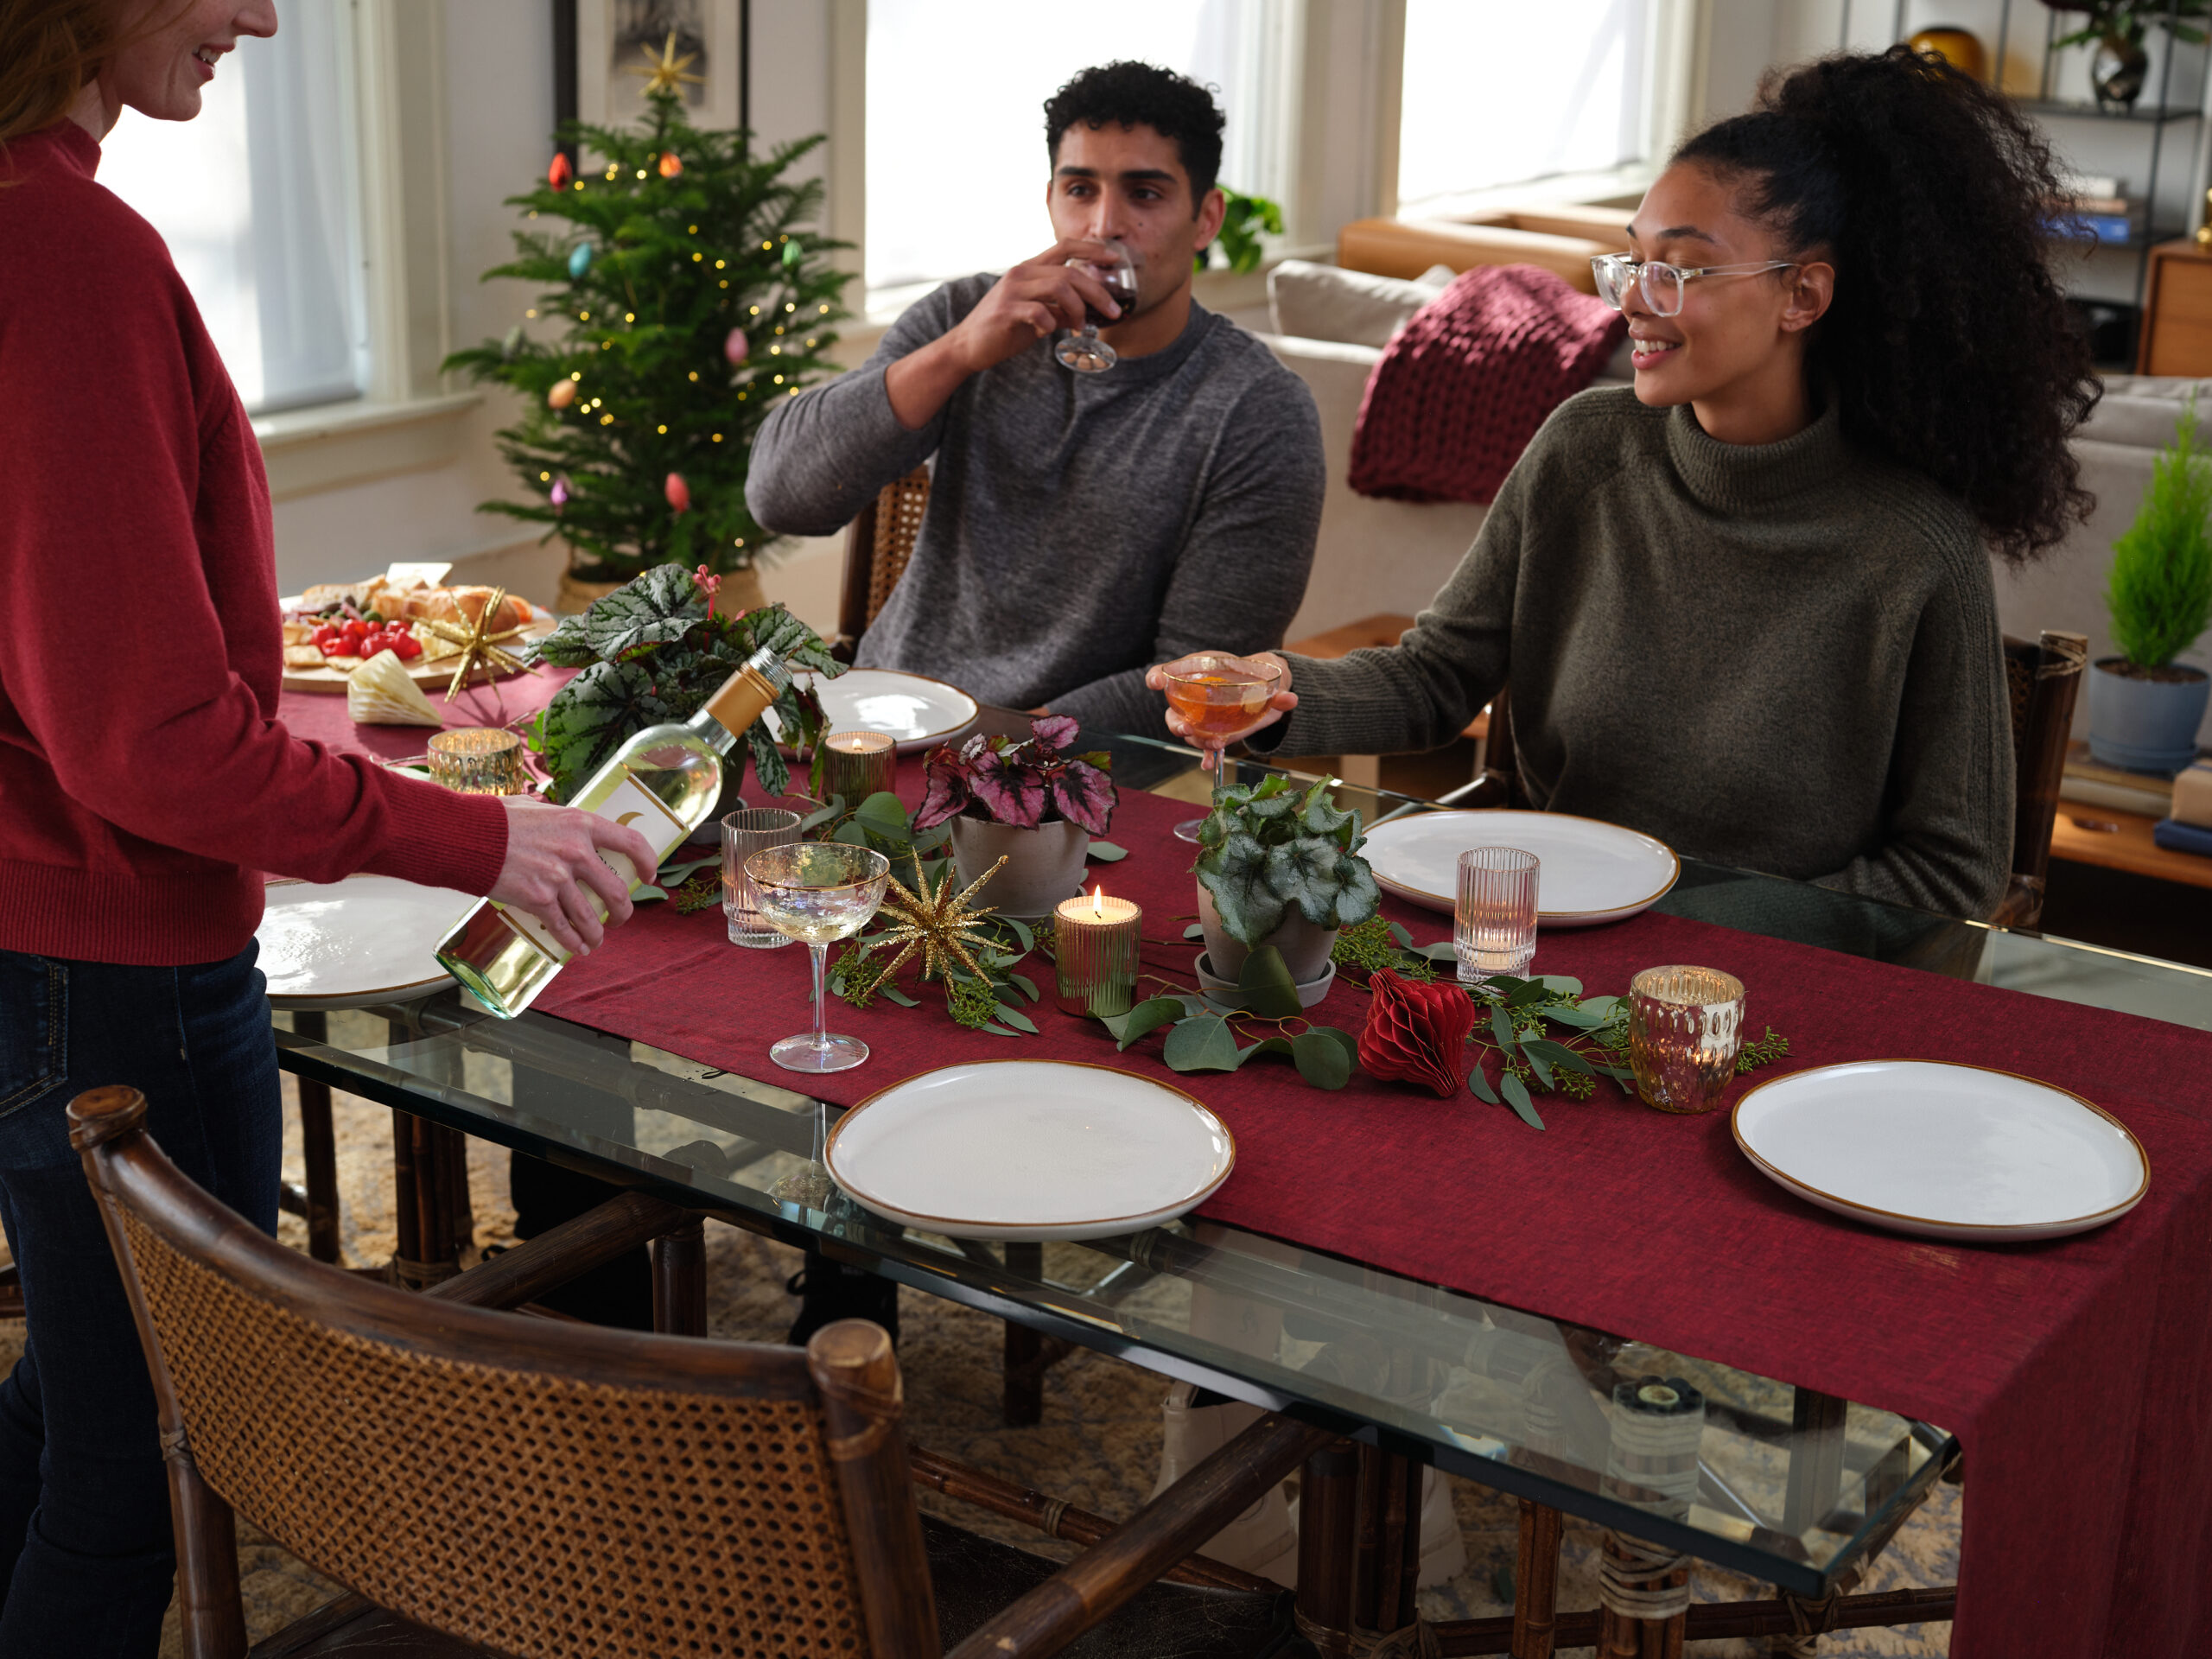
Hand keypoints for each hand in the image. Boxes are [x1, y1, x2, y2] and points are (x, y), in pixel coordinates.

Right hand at [488, 795, 661, 957]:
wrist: (466, 836)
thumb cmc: (496, 819)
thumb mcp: (536, 807)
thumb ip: (555, 817)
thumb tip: (559, 820)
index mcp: (581, 824)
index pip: (631, 842)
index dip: (647, 862)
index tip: (649, 876)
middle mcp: (577, 852)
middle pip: (616, 891)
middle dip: (622, 911)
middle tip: (619, 918)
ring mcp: (559, 878)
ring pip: (591, 917)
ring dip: (597, 933)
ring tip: (596, 940)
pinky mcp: (539, 899)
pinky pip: (563, 928)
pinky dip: (573, 943)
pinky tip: (576, 949)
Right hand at [945, 238, 1124, 374]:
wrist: (968, 345)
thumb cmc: (1004, 328)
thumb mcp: (1037, 314)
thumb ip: (1059, 309)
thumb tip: (1086, 313)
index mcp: (1029, 268)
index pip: (1065, 247)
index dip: (1092, 250)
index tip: (1115, 259)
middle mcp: (1021, 273)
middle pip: (1071, 272)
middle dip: (1098, 292)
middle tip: (1114, 312)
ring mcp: (1012, 290)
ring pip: (1060, 287)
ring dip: (1078, 309)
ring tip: (1080, 327)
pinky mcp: (1006, 310)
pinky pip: (1040, 312)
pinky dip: (1051, 324)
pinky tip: (1047, 333)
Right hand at [1146, 651, 1296, 772]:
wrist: (1268, 689)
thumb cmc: (1260, 675)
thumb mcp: (1269, 677)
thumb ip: (1278, 688)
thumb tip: (1290, 699)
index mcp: (1202, 670)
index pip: (1171, 671)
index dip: (1159, 676)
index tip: (1154, 682)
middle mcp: (1196, 695)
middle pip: (1173, 709)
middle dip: (1175, 721)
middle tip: (1186, 727)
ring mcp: (1202, 716)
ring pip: (1189, 730)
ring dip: (1197, 740)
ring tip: (1215, 744)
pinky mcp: (1214, 732)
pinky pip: (1205, 746)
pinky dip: (1206, 756)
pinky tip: (1208, 765)